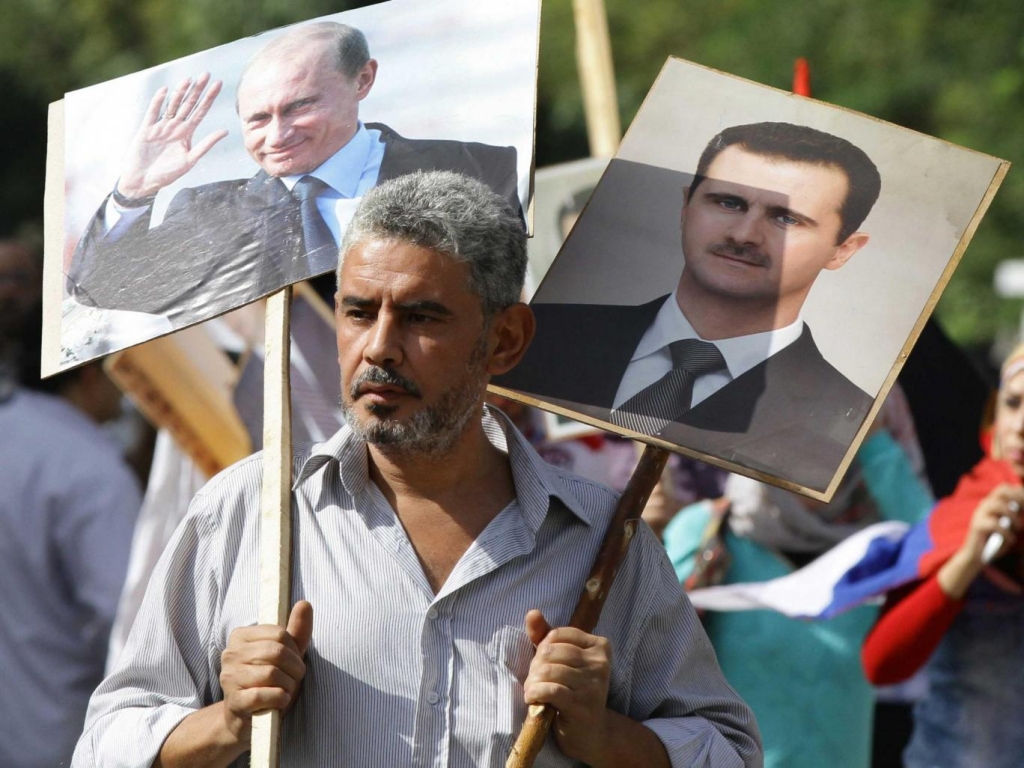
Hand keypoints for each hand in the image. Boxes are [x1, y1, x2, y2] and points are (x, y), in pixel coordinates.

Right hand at [116, 72, 228, 199]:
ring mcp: (160, 126)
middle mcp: (175, 127)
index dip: (209, 98)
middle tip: (206, 74)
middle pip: (188, 104)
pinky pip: (153, 112)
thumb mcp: (190, 160)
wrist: (143, 181)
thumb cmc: (167, 174)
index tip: (218, 84)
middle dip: (197, 90)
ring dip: (180, 93)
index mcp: (186, 134)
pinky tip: (165, 91)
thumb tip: (225, 131)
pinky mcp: (146, 129)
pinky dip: (159, 102)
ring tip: (188, 79)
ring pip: (172, 105)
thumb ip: (206, 145)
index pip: (201, 112)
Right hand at [218, 601, 312, 744]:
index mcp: (240, 636)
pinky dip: (279, 699)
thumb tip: (304, 603)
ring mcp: (229, 677)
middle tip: (294, 679)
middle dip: (295, 669)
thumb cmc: (270, 681)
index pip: (279, 634)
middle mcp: (230, 654)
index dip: (295, 650)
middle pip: (277, 652)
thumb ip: (296, 630)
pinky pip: (264, 694)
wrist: (247, 718)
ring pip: (272, 674)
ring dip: (288, 686)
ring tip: (285, 691)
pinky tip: (279, 702)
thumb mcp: (286, 654)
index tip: (295, 662)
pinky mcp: (233, 701)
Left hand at [523, 610, 611, 763]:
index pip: (557, 634)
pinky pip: (550, 690)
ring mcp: (594, 684)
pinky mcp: (582, 705)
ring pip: (549, 670)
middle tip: (534, 681)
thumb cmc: (574, 693)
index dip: (542, 648)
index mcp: (599, 646)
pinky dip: (535, 693)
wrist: (593, 734)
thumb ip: (546, 636)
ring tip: (532, 691)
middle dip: (535, 667)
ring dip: (532, 682)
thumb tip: (532, 613)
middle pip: (551, 652)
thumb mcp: (563, 662)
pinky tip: (533, 700)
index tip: (541, 665)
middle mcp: (600, 662)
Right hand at [938, 485, 1023, 597]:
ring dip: (1013, 517)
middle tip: (1023, 511)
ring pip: (998, 505)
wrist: (978, 556)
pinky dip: (1007, 533)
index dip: (1019, 493)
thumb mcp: (1007, 525)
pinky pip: (995, 524)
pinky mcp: (977, 526)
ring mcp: (979, 514)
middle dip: (1017, 498)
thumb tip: (1023, 508)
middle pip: (1002, 489)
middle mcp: (984, 505)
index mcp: (991, 503)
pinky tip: (1009, 539)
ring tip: (1018, 527)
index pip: (1005, 487)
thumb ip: (1014, 515)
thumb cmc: (995, 540)